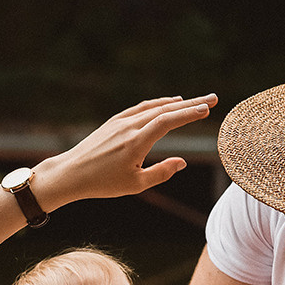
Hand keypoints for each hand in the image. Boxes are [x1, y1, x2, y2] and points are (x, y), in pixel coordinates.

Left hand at [34, 94, 217, 207]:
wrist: (71, 173)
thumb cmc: (102, 183)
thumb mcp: (135, 185)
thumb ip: (161, 173)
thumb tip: (182, 162)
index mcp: (136, 142)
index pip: (167, 121)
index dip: (189, 114)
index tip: (207, 109)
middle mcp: (129, 127)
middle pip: (165, 109)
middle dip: (191, 103)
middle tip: (213, 99)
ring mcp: (120, 122)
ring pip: (153, 106)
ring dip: (177, 102)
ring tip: (196, 101)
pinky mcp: (114, 121)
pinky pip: (141, 108)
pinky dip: (158, 104)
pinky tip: (168, 103)